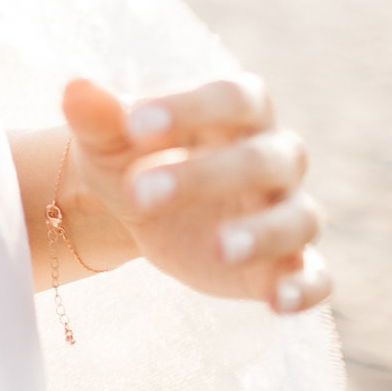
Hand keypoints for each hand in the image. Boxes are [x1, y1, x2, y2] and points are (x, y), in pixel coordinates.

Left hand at [61, 75, 330, 313]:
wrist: (142, 202)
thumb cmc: (134, 153)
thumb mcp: (109, 137)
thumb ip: (99, 115)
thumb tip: (75, 87)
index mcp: (237, 109)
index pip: (232, 97)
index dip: (190, 107)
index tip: (135, 125)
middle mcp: (274, 156)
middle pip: (261, 160)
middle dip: (207, 177)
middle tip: (141, 193)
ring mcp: (285, 210)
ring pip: (298, 218)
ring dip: (262, 233)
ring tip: (217, 248)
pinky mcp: (288, 263)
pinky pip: (316, 276)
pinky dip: (304, 288)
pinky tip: (278, 302)